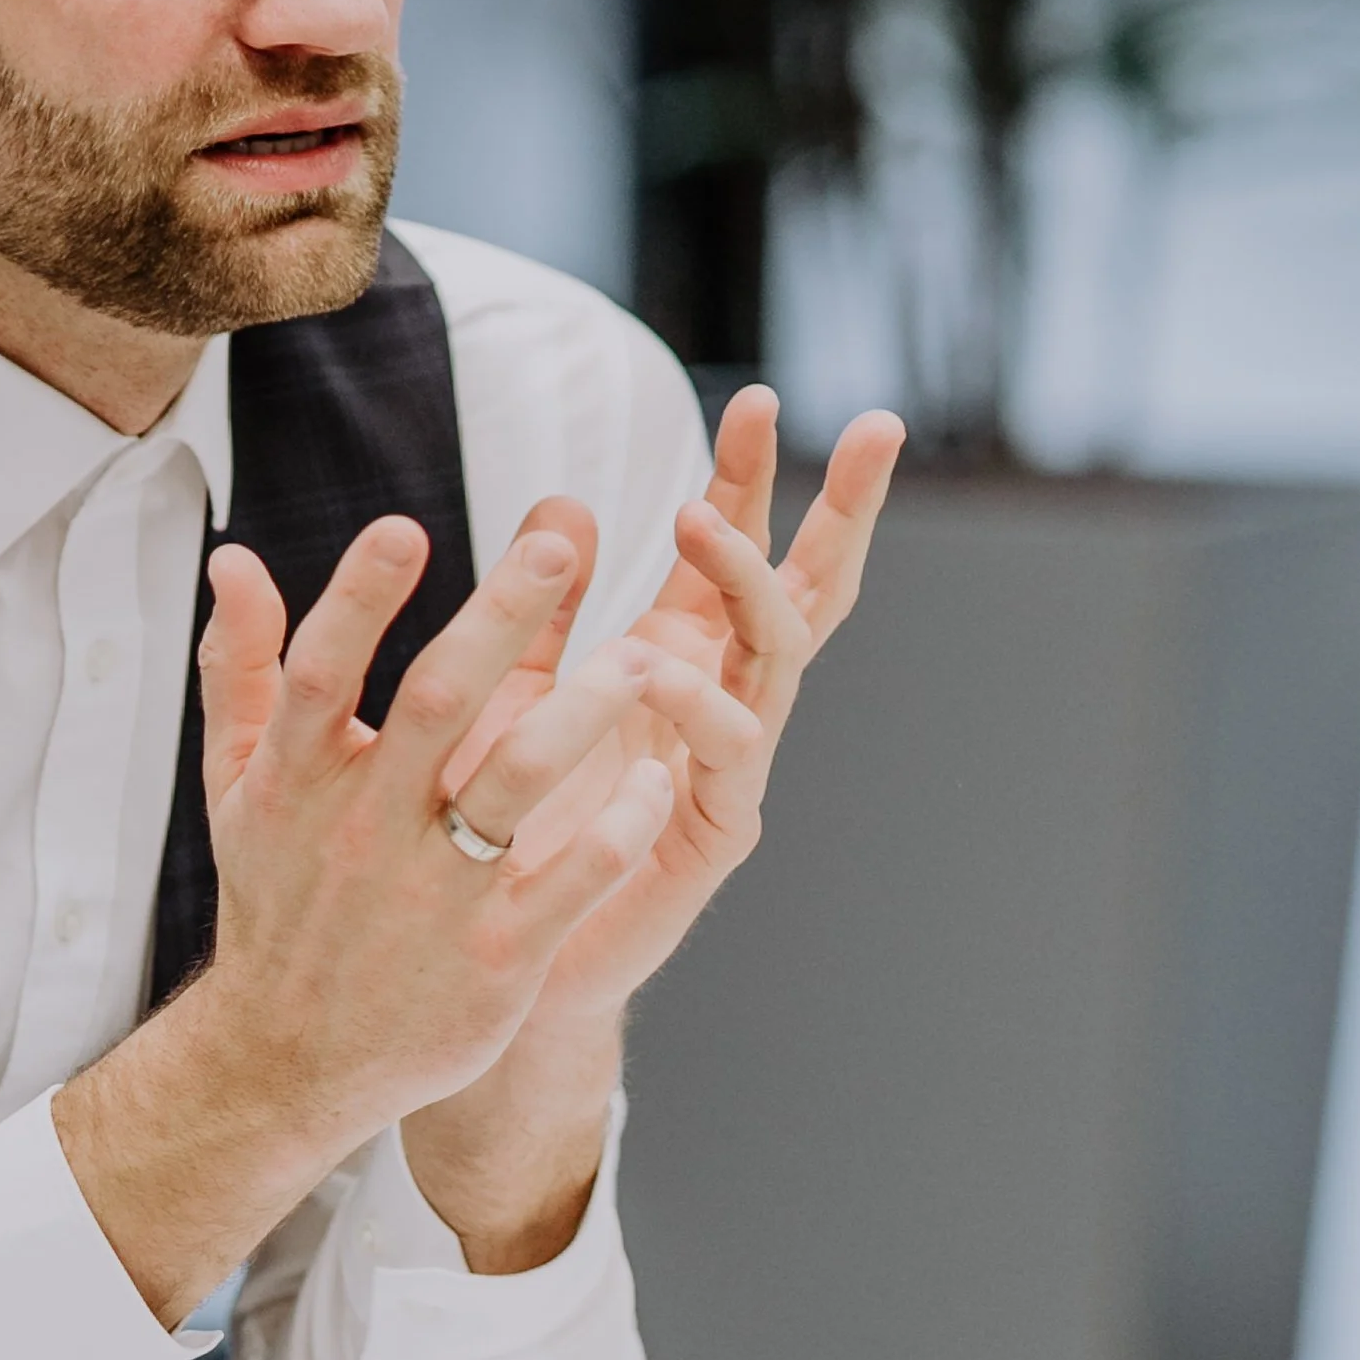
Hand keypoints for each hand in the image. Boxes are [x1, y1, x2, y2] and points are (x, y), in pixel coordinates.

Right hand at [51, 503, 678, 1324]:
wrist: (290, 1058)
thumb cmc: (277, 898)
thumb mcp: (238, 784)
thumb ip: (240, 665)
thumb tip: (232, 557)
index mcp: (296, 778)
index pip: (321, 672)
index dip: (358, 600)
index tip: (405, 528)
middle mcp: (365, 828)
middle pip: (434, 705)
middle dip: (497, 621)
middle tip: (558, 545)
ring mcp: (432, 896)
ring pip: (515, 785)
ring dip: (583, 713)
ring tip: (646, 654)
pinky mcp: (494, 959)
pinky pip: (569, 882)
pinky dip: (615, 827)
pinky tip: (657, 776)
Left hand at [400, 387, 904, 1262]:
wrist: (484, 960)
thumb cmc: (497, 818)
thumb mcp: (512, 687)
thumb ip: (540, 597)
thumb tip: (565, 491)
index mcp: (673, 657)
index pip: (729, 551)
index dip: (751, 479)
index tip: (767, 398)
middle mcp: (716, 703)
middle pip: (798, 589)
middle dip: (838, 510)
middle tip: (875, 431)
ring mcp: (727, 767)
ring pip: (775, 657)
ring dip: (743, 582)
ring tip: (694, 522)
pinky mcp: (711, 834)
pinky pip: (728, 758)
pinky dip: (701, 707)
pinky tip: (663, 671)